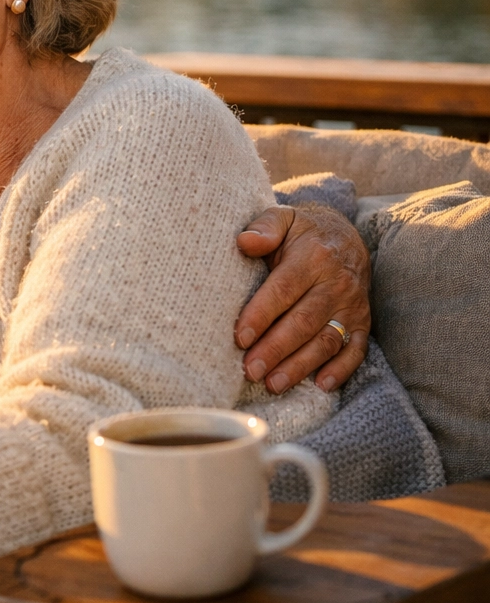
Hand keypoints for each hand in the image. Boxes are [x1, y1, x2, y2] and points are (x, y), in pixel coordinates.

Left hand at [235, 205, 370, 393]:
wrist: (344, 235)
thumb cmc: (301, 231)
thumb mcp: (282, 217)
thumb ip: (264, 226)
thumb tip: (245, 241)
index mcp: (314, 257)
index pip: (284, 289)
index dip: (261, 314)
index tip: (239, 337)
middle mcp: (337, 284)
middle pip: (304, 321)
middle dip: (276, 349)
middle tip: (250, 370)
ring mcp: (353, 306)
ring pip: (327, 341)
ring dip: (301, 365)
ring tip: (273, 384)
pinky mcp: (363, 323)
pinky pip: (356, 350)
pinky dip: (341, 370)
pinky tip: (320, 385)